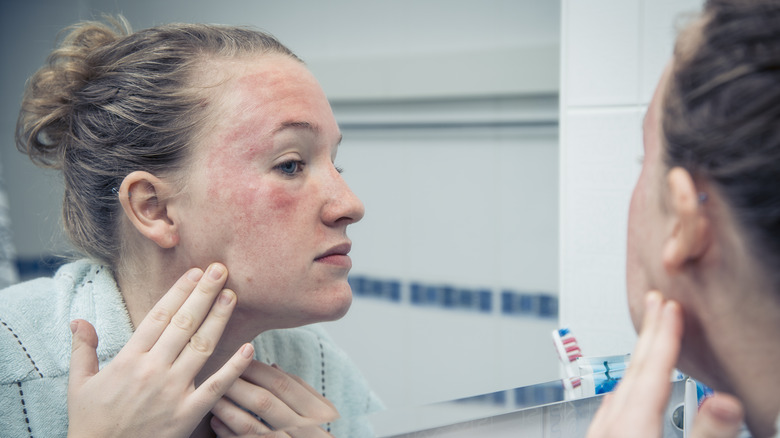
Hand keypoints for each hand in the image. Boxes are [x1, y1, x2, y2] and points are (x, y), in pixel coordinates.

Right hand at [67, 263, 254, 437]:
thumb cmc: (91, 423)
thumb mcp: (80, 385)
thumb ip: (83, 349)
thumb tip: (78, 320)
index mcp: (128, 360)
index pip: (158, 317)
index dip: (179, 292)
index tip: (194, 272)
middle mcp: (152, 370)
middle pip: (183, 324)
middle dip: (203, 294)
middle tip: (220, 270)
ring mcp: (172, 392)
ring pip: (201, 347)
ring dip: (219, 319)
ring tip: (232, 296)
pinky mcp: (187, 414)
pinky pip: (216, 387)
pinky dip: (234, 368)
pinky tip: (249, 348)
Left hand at [210, 362, 338, 436]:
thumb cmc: (313, 435)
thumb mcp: (318, 415)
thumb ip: (299, 391)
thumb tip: (274, 366)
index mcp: (315, 413)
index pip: (284, 385)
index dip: (259, 370)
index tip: (239, 358)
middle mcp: (302, 430)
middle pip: (265, 403)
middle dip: (238, 386)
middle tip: (215, 373)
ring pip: (250, 426)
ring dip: (227, 410)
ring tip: (212, 397)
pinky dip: (228, 434)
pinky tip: (216, 423)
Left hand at [586, 291, 743, 437]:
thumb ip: (704, 432)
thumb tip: (724, 403)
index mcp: (631, 427)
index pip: (652, 370)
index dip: (665, 335)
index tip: (671, 306)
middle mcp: (609, 427)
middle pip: (633, 371)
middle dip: (649, 334)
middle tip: (655, 302)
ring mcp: (599, 436)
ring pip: (621, 388)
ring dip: (637, 358)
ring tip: (647, 337)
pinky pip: (611, 409)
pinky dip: (623, 391)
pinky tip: (622, 391)